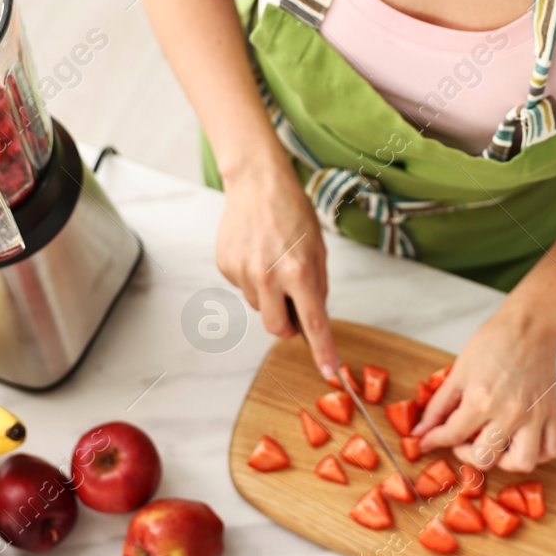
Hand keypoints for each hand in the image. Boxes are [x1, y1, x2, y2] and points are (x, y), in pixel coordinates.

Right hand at [215, 155, 337, 377]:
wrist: (257, 183)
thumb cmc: (293, 213)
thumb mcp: (318, 250)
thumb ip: (316, 287)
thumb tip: (313, 321)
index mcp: (299, 271)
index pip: (313, 324)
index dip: (323, 352)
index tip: (329, 372)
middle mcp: (269, 276)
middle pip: (278, 328)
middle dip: (288, 325)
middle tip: (294, 303)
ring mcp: (243, 273)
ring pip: (261, 308)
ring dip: (270, 297)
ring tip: (273, 261)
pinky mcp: (226, 266)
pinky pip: (244, 289)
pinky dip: (253, 280)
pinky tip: (257, 253)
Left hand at [410, 303, 555, 472]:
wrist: (530, 326)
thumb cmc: (495, 340)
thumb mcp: (459, 369)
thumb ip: (439, 404)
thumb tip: (422, 428)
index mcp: (482, 400)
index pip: (452, 435)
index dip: (433, 440)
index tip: (427, 440)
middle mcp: (510, 414)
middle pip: (484, 458)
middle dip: (466, 455)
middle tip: (461, 441)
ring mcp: (534, 416)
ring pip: (523, 463)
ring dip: (505, 462)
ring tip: (495, 446)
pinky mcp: (552, 413)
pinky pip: (551, 449)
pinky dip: (538, 453)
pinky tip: (522, 442)